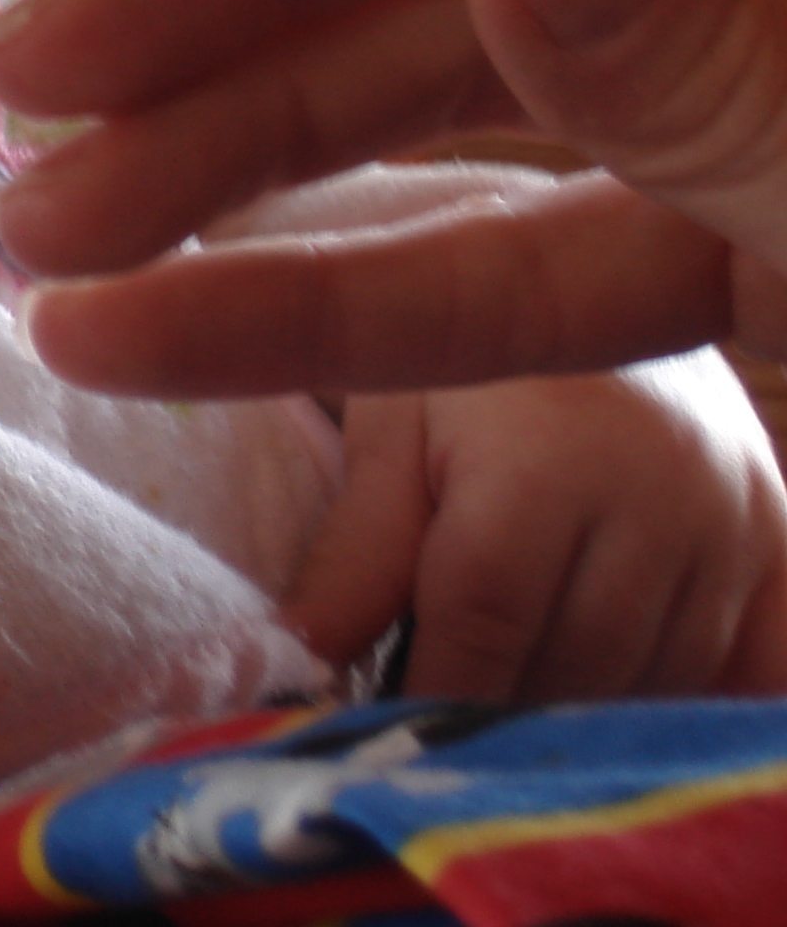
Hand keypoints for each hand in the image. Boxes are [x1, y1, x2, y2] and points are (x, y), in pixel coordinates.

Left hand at [280, 365, 786, 699]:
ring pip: (659, 684)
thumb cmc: (464, 367)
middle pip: (576, 668)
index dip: (433, 694)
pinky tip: (629, 712)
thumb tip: (286, 663)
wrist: (587, 283)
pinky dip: (688, 701)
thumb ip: (354, 556)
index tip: (382, 741)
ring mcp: (739, 527)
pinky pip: (757, 671)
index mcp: (546, 462)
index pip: (487, 625)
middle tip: (438, 725)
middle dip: (500, 709)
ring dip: (581, 710)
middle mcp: (662, 496)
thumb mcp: (390, 435)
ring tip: (512, 699)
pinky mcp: (786, 546)